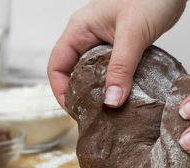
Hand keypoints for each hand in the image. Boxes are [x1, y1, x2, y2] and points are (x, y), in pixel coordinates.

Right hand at [48, 0, 185, 109]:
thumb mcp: (133, 34)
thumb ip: (122, 67)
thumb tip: (112, 101)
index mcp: (80, 30)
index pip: (57, 65)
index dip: (60, 90)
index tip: (74, 110)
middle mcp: (89, 37)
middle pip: (73, 72)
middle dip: (79, 95)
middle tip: (92, 116)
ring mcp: (105, 42)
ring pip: (93, 73)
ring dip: (98, 92)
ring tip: (109, 111)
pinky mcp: (122, 47)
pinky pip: (111, 70)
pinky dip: (115, 84)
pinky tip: (125, 96)